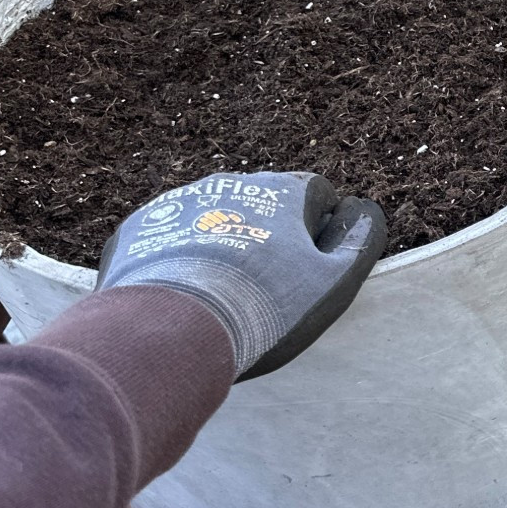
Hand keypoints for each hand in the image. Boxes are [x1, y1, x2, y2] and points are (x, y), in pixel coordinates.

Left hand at [97, 173, 386, 379]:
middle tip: (264, 287)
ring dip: (222, 242)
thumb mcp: (333, 280)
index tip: (308, 268)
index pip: (316, 196)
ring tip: (219, 294)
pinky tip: (181, 294)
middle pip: (263, 205)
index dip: (318, 233)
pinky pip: (168, 236)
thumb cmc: (265, 304)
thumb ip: (359, 241)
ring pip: (214, 217)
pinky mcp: (141, 226)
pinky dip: (178, 257)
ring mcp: (183, 201)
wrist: (174, 324)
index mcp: (284, 191)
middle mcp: (234, 183)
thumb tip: (365, 211)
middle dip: (268, 235)